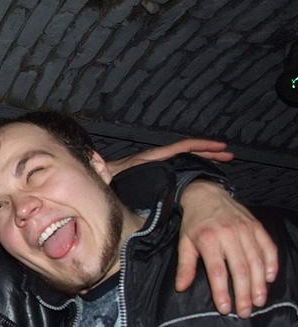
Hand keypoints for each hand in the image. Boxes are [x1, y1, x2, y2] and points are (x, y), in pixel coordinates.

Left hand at [108, 139, 233, 175]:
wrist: (97, 179)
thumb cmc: (101, 179)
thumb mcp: (103, 175)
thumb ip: (102, 171)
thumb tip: (100, 165)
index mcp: (148, 159)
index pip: (180, 148)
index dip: (201, 147)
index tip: (220, 148)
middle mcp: (154, 160)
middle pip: (187, 152)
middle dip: (209, 152)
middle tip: (229, 156)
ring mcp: (155, 166)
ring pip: (183, 160)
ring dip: (202, 161)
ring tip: (221, 164)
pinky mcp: (153, 174)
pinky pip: (177, 169)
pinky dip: (191, 170)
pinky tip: (200, 177)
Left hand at [178, 181, 278, 316]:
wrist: (207, 194)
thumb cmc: (194, 222)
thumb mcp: (184, 243)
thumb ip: (185, 266)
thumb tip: (181, 288)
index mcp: (209, 240)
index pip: (218, 271)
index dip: (222, 292)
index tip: (225, 309)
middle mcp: (229, 235)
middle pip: (240, 269)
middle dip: (244, 294)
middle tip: (245, 312)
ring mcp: (245, 230)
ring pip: (256, 261)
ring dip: (259, 284)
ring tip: (258, 302)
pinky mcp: (256, 227)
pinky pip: (268, 247)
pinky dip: (271, 263)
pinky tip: (269, 278)